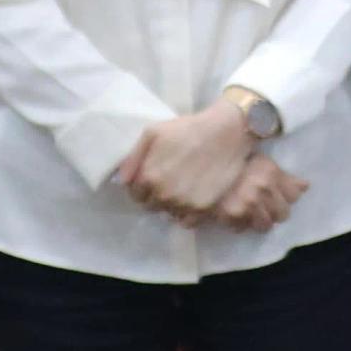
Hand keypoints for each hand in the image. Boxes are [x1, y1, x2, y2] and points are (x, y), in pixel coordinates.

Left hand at [119, 101, 257, 221]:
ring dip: (173, 205)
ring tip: (183, 188)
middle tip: (170, 182)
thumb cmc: (188, 129)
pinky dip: (187, 214)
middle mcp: (164, 195)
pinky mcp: (204, 208)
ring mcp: (185, 203)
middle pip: (152, 206)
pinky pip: (187, 222)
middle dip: (156, 196)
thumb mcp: (153, 133)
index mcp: (149, 178)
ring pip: (169, 214)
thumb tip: (122, 181)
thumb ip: (133, 158)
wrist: (227, 132)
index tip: (153, 178)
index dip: (143, 187)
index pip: (136, 195)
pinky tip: (192, 199)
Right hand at [208, 154, 308, 231]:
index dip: (288, 196)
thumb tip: (305, 187)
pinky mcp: (230, 216)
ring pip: (265, 225)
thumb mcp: (259, 161)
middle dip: (275, 211)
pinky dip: (239, 224)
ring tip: (251, 213)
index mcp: (270, 173)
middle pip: (283, 214)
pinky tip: (234, 214)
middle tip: (265, 206)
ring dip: (259, 221)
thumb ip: (282, 175)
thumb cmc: (231, 161)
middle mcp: (262, 190)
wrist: (198, 167)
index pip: (295, 195)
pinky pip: (241, 228)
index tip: (280, 196)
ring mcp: (247, 205)